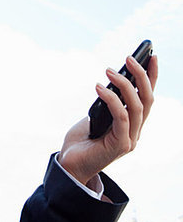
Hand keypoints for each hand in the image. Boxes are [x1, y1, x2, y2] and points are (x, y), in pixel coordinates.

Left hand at [58, 55, 157, 185]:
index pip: (147, 97)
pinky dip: (111, 99)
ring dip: (124, 84)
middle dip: (141, 75)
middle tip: (129, 58)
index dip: (152, 77)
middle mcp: (135, 131)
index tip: (151, 55)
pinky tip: (99, 87)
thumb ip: (107, 102)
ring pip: (137, 106)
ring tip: (108, 70)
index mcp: (132, 123)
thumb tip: (109, 83)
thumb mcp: (96, 115)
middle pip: (147, 99)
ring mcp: (130, 139)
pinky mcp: (120, 146)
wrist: (70, 166)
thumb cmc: (81, 140)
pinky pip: (121, 116)